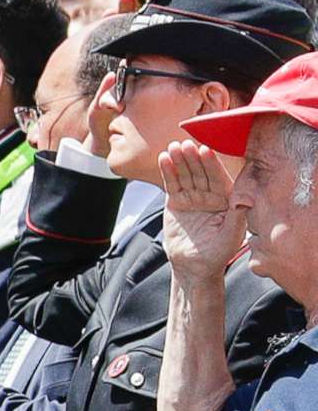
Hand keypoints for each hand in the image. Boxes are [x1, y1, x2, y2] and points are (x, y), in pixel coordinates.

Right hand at [159, 138, 242, 279]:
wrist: (194, 266)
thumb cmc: (217, 253)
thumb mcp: (232, 235)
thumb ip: (238, 216)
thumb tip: (245, 199)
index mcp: (227, 199)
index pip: (219, 178)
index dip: (212, 164)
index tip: (205, 150)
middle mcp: (210, 195)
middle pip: (201, 173)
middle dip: (193, 158)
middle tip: (186, 144)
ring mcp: (193, 197)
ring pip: (186, 175)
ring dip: (179, 161)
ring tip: (172, 147)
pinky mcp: (176, 202)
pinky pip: (172, 184)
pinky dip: (168, 171)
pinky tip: (164, 158)